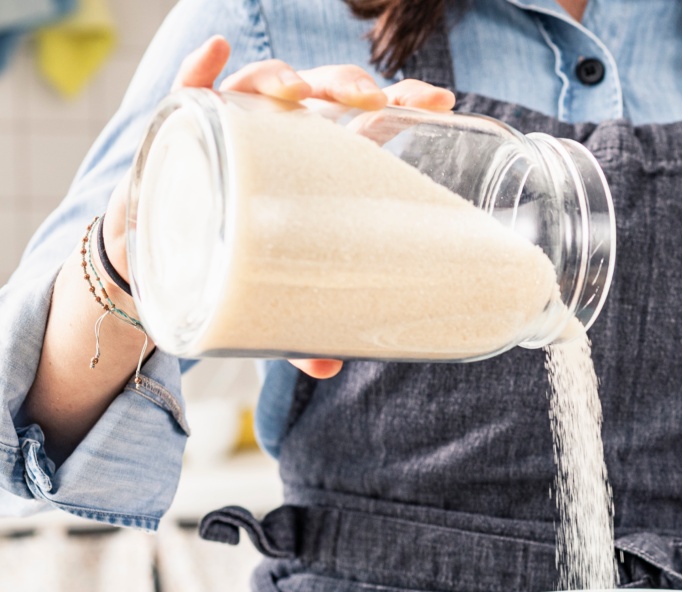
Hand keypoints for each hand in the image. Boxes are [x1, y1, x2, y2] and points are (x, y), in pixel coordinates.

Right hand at [103, 35, 456, 379]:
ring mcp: (231, 130)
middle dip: (347, 84)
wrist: (159, 264)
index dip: (403, 99)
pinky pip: (187, 91)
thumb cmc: (239, 264)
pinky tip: (216, 51)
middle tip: (370, 101)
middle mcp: (280, 137)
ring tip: (301, 90)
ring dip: (283, 76)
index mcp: (320, 162)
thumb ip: (303, 327)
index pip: (367, 117)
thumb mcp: (277, 298)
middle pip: (321, 92)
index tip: (437, 98)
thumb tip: (329, 366)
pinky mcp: (179, 134)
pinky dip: (201, 68)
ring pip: (262, 86)